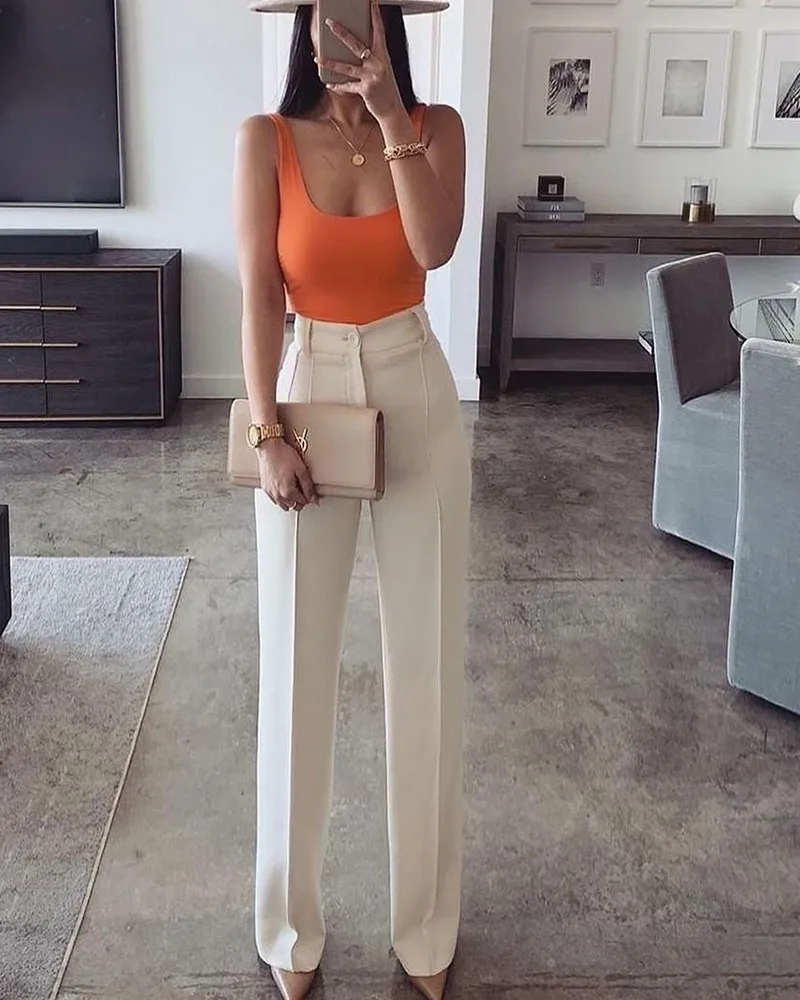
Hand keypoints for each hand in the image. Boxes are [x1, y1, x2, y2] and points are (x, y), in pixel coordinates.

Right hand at [258, 438, 317, 511]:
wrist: (269, 447)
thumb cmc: (283, 455)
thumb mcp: (301, 470)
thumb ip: (308, 487)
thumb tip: (313, 498)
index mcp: (288, 492)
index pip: (303, 502)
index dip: (309, 497)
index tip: (311, 491)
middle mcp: (278, 495)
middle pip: (293, 506)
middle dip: (300, 500)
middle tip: (303, 490)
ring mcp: (270, 492)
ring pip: (283, 505)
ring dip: (290, 501)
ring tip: (294, 489)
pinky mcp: (265, 488)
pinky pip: (274, 500)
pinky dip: (280, 497)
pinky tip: (284, 488)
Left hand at [320, 0, 402, 120]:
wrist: (392, 109)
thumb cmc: (386, 88)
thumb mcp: (382, 69)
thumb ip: (371, 58)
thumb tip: (356, 50)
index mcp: (383, 55)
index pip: (379, 31)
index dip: (375, 17)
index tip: (371, 3)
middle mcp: (378, 63)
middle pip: (356, 44)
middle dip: (341, 33)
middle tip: (329, 23)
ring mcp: (372, 76)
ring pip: (347, 67)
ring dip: (330, 62)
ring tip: (318, 58)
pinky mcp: (366, 90)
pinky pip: (348, 86)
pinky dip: (338, 86)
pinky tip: (329, 84)